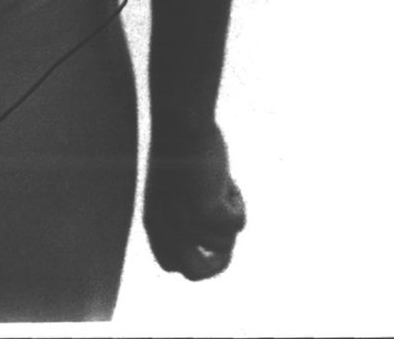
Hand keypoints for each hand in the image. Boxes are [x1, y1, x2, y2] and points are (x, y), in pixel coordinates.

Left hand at [143, 122, 245, 280]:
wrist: (180, 121)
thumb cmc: (182, 147)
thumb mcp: (179, 188)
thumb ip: (190, 214)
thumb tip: (215, 241)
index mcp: (154, 220)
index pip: (170, 263)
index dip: (195, 258)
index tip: (210, 241)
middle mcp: (165, 227)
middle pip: (194, 272)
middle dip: (217, 262)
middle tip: (229, 240)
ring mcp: (185, 221)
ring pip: (224, 241)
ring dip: (230, 215)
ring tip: (220, 184)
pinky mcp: (206, 210)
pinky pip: (237, 223)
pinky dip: (239, 202)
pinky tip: (227, 178)